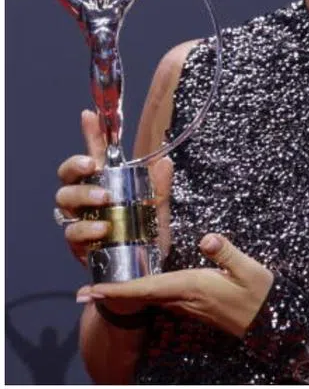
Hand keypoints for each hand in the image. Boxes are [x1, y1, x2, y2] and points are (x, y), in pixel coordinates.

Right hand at [56, 110, 173, 267]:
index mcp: (107, 184)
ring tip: (104, 199)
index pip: (94, 155)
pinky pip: (72, 231)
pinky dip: (86, 228)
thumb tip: (165, 161)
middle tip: (92, 166)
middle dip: (76, 166)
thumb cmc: (147, 236)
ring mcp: (79, 220)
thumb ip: (160, 187)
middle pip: (68, 175)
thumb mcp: (159, 209)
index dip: (90, 134)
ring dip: (82, 195)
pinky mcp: (78, 243)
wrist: (144, 273)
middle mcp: (88, 199)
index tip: (89, 115)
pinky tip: (103, 228)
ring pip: (64, 200)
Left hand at [78, 234, 273, 337]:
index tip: (91, 290)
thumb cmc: (259, 294)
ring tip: (101, 287)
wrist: (267, 322)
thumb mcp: (249, 270)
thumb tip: (207, 238)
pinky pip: (159, 298)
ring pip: (147, 298)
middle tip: (82, 292)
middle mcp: (183, 298)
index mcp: (192, 286)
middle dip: (112, 293)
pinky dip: (141, 293)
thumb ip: (226, 253)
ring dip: (125, 294)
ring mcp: (186, 304)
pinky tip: (137, 287)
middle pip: (140, 295)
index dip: (118, 289)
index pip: (147, 287)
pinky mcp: (192, 305)